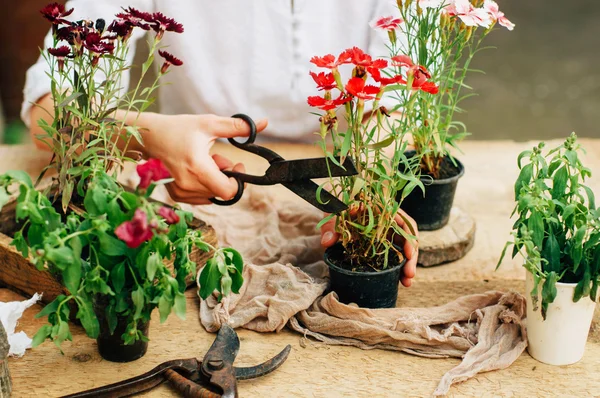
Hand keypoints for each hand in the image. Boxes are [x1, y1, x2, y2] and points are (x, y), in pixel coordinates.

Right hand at [135, 113, 267, 203]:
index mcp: (198, 167)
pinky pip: (202, 196)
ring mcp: (181, 192)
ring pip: (212, 194)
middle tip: (218, 157)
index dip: (238, 181)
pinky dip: (204, 184)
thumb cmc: (181, 128)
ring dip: (215, 179)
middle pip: (221, 191)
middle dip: (226, 175)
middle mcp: (188, 184)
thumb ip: (238, 127)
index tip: (237, 165)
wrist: (152, 136)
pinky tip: (196, 170)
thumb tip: (265, 123)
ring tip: (205, 161)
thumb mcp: (210, 123)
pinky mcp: (177, 195)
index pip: (228, 192)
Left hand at [320, 209, 417, 286]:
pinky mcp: (380, 244)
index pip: (404, 221)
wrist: (333, 204)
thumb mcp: (333, 211)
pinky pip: (392, 255)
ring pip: (402, 248)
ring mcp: (385, 233)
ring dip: (407, 265)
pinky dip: (396, 267)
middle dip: (411, 257)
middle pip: (407, 238)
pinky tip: (398, 280)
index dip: (409, 237)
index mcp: (382, 210)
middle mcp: (388, 222)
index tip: (408, 254)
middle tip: (409, 275)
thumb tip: (328, 242)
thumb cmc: (336, 204)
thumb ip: (331, 225)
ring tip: (406, 282)